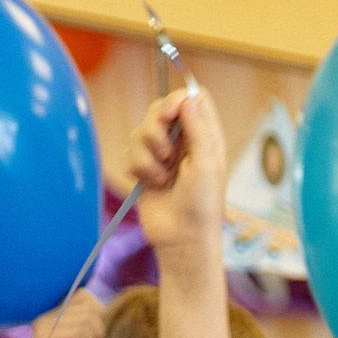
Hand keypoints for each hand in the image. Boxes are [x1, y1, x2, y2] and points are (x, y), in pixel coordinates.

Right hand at [17, 289, 109, 337]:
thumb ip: (90, 320)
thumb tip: (95, 303)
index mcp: (56, 314)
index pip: (85, 295)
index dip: (97, 316)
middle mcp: (47, 315)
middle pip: (90, 304)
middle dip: (96, 330)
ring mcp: (44, 325)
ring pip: (86, 318)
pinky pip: (76, 332)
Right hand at [125, 87, 225, 258]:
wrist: (180, 240)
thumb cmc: (201, 206)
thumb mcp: (207, 164)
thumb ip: (199, 128)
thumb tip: (189, 97)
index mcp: (206, 137)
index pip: (192, 99)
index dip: (178, 100)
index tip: (171, 114)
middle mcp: (184, 141)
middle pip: (161, 109)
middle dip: (156, 128)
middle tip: (164, 152)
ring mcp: (163, 154)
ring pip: (141, 132)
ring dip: (147, 155)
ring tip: (162, 178)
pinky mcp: (145, 168)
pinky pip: (130, 152)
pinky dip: (138, 168)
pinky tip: (153, 185)